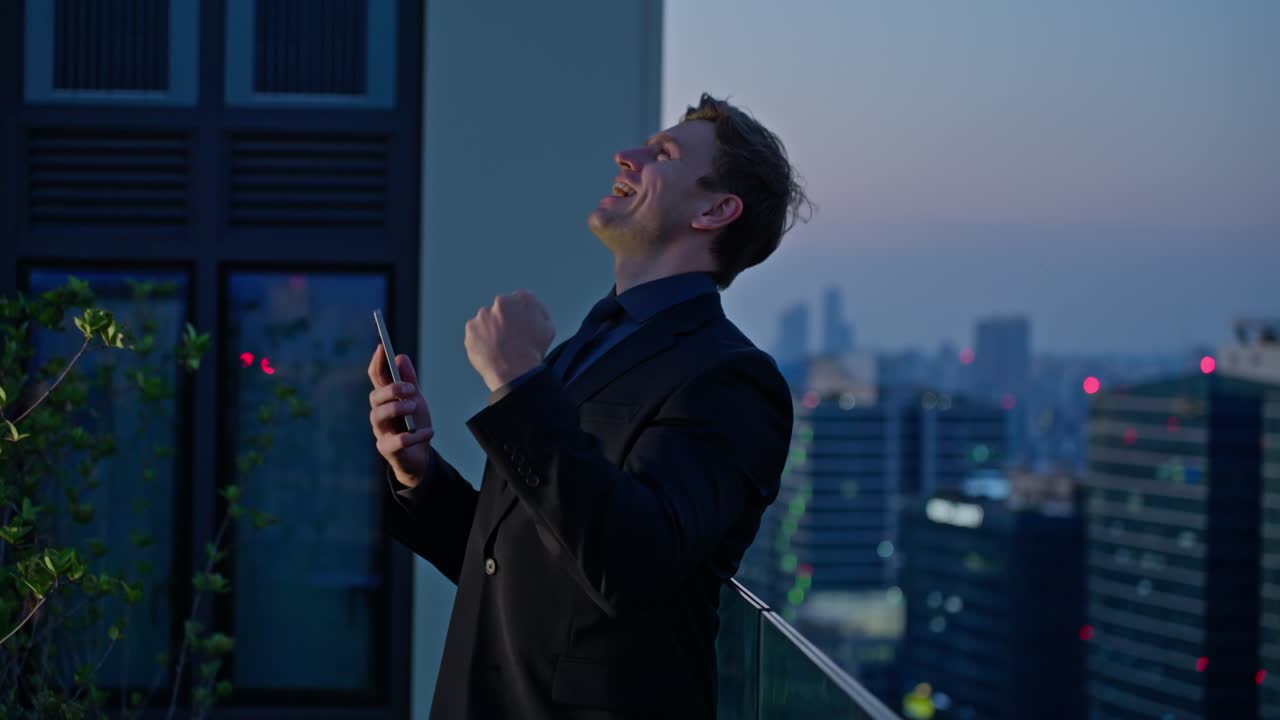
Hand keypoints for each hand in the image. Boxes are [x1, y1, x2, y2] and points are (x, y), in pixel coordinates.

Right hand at [368, 345, 434, 487]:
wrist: (420, 458)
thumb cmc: (414, 425)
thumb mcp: (416, 400)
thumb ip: (409, 381)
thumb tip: (400, 357)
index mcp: (385, 400)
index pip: (376, 378)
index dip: (376, 363)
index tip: (382, 347)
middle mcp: (379, 415)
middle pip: (375, 397)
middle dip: (392, 390)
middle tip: (411, 389)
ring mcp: (381, 433)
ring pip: (378, 416)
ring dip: (397, 408)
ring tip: (416, 406)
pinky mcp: (387, 450)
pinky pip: (396, 441)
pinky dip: (415, 435)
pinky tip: (428, 432)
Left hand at [464, 290, 554, 391]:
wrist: (515, 372)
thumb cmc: (534, 352)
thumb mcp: (548, 328)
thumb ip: (539, 311)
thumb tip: (530, 306)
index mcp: (523, 299)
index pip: (519, 300)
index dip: (519, 315)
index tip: (519, 328)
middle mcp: (502, 302)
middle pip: (501, 309)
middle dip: (503, 320)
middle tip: (509, 339)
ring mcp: (484, 315)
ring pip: (486, 320)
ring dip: (490, 329)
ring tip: (500, 348)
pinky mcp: (471, 328)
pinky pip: (475, 332)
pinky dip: (480, 340)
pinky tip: (490, 351)